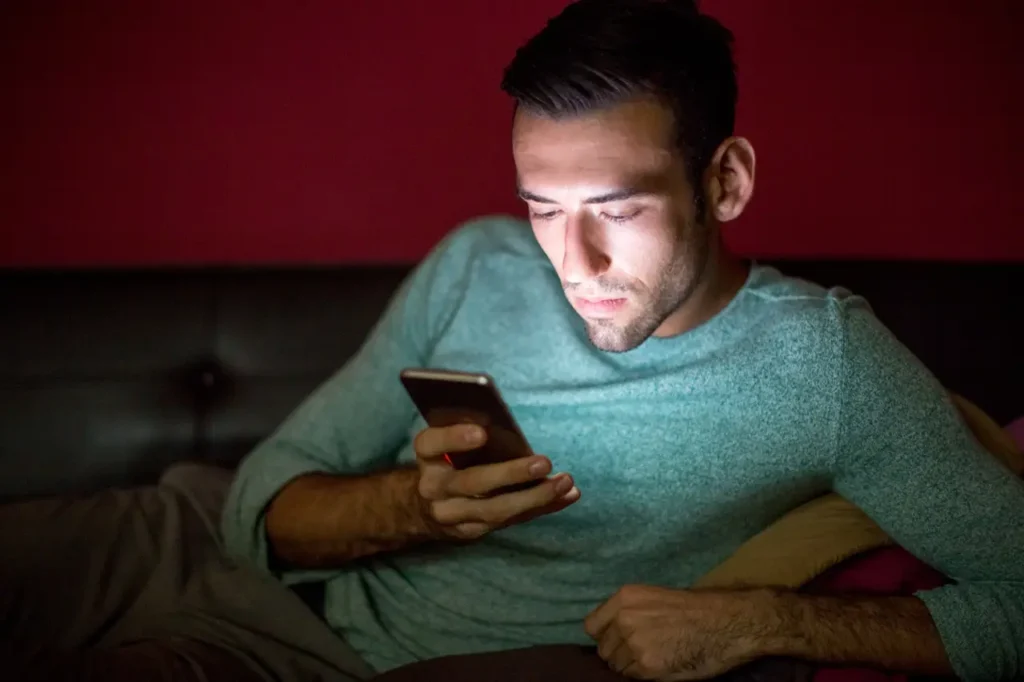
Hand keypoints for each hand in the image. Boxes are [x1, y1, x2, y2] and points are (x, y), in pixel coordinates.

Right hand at [413, 423, 580, 539]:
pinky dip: (542, 507)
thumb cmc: (448, 461)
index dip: (454, 438)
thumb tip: (503, 419)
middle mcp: (434, 487)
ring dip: (535, 497)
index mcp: (426, 456)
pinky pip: (511, 520)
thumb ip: (467, 431)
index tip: (482, 432)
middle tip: (543, 462)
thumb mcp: (446, 444)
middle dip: (510, 474)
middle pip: (472, 482)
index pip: (431, 444)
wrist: (426, 508)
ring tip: (564, 482)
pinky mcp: (472, 532)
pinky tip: (567, 494)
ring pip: (495, 510)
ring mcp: (452, 515)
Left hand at [585, 585, 773, 679]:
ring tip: (652, 658)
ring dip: (630, 666)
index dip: (603, 636)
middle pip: (603, 650)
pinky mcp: (647, 666)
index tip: (614, 640)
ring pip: (616, 666)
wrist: (725, 623)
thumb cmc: (695, 609)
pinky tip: (660, 665)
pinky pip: (632, 677)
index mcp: (625, 597)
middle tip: (639, 652)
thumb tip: (610, 632)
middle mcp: (624, 619)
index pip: (591, 626)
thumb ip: (629, 612)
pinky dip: (643, 676)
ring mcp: (634, 643)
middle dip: (618, 653)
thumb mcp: (653, 598)